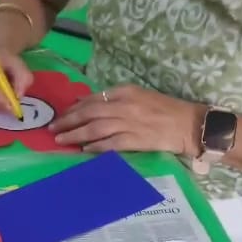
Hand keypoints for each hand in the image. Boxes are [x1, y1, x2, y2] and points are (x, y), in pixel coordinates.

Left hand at [50, 84, 201, 155]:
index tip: (62, 115)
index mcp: (125, 91)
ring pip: (94, 128)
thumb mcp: (139, 96)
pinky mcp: (135, 140)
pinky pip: (109, 144)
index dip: (74, 107)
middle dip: (68, 120)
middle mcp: (124, 105)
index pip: (93, 98)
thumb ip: (114, 99)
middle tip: (52, 128)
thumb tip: (86, 103)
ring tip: (61, 139)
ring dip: (75, 134)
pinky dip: (94, 147)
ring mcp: (129, 123)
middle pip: (89, 113)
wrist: (189, 124)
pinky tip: (83, 149)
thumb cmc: (164, 109)